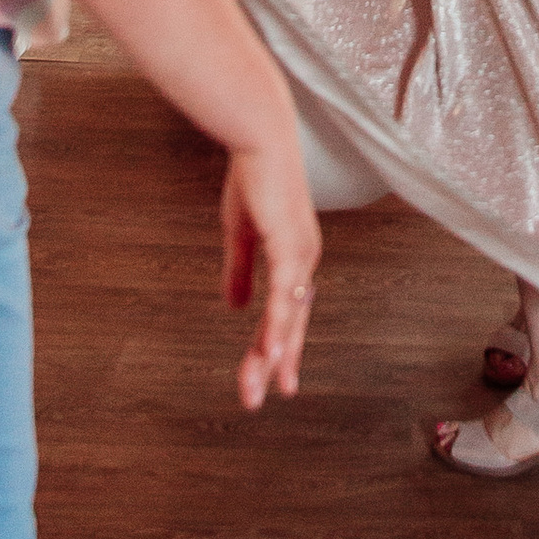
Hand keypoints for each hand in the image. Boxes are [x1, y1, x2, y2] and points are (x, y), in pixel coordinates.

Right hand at [220, 140, 321, 408]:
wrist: (260, 138)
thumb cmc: (253, 177)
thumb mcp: (241, 232)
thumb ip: (239, 270)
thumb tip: (235, 307)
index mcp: (295, 258)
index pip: (287, 313)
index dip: (280, 347)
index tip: (274, 380)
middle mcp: (304, 261)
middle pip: (289, 324)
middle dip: (274, 363)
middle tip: (257, 399)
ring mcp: (301, 255)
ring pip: (287, 318)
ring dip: (272, 354)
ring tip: (260, 388)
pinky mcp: (290, 246)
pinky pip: (284, 296)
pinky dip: (278, 325)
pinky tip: (270, 351)